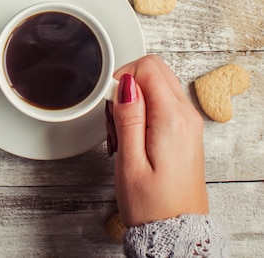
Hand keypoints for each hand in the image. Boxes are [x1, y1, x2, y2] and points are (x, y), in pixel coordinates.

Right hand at [106, 54, 208, 226]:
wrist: (175, 232)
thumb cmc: (151, 205)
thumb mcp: (130, 162)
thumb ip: (129, 117)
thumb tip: (125, 83)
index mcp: (173, 119)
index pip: (147, 67)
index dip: (121, 79)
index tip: (110, 106)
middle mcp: (187, 116)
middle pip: (155, 69)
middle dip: (127, 84)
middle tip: (114, 117)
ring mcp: (189, 123)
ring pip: (158, 83)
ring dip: (134, 98)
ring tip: (121, 132)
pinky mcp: (185, 131)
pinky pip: (163, 102)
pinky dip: (143, 110)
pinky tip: (132, 135)